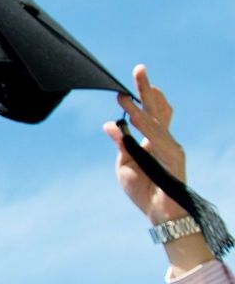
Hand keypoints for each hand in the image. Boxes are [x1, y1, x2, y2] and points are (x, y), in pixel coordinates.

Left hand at [101, 64, 186, 223]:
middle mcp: (164, 140)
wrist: (159, 215)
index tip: (128, 81)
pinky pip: (158, 141)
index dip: (140, 95)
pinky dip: (145, 130)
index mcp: (151, 139)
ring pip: (155, 122)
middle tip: (139, 69)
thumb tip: (110, 124)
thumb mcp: (125, 165)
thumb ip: (121, 144)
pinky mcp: (174, 160)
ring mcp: (170, 148)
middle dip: (146, 89)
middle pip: (157, 109)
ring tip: (125, 96)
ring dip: (139, 108)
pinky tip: (135, 120)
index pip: (148, 111)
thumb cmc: (143, 190)